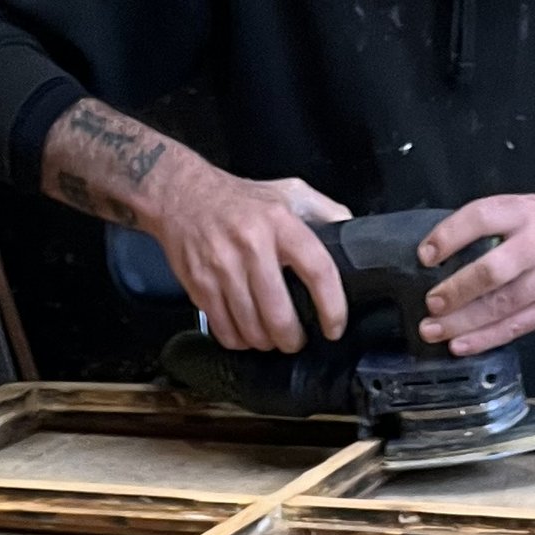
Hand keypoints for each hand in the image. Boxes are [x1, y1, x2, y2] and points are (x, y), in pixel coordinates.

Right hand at [142, 149, 349, 352]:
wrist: (181, 194)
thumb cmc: (238, 199)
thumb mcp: (287, 192)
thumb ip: (323, 212)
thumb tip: (353, 235)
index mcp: (280, 223)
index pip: (317, 270)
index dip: (332, 307)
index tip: (334, 326)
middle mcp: (251, 246)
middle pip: (280, 315)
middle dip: (293, 338)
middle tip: (296, 339)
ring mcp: (223, 268)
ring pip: (253, 330)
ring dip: (266, 342)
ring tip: (271, 336)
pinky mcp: (201, 285)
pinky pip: (226, 331)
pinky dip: (239, 340)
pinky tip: (245, 332)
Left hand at [414, 190, 534, 353]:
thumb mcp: (533, 209)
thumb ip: (497, 227)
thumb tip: (448, 254)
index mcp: (527, 212)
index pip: (481, 218)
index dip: (449, 236)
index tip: (426, 255)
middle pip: (490, 271)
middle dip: (455, 291)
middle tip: (430, 304)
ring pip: (500, 307)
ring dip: (462, 323)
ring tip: (432, 331)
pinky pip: (515, 327)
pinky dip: (485, 338)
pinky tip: (461, 345)